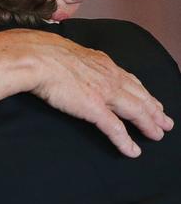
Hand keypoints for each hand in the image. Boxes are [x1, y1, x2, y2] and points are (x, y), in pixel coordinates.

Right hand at [21, 31, 173, 157]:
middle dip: (155, 110)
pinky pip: (115, 128)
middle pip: (140, 96)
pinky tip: (133, 151)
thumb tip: (70, 64)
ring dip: (149, 124)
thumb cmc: (44, 54)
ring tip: (158, 135)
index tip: (153, 102)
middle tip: (166, 122)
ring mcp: (104, 93)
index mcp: (103, 63)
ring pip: (136, 111)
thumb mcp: (69, 53)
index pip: (130, 80)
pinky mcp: (94, 108)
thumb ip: (77, 62)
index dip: (144, 93)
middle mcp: (110, 76)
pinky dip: (126, 141)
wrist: (37, 57)